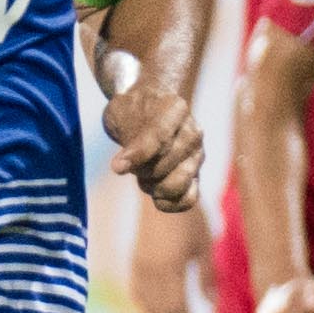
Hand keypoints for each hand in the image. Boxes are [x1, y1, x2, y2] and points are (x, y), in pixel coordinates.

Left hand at [102, 49, 201, 217]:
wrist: (146, 110)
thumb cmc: (132, 110)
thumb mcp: (120, 112)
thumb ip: (125, 136)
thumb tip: (120, 168)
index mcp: (175, 109)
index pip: (160, 136)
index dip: (138, 155)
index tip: (116, 167)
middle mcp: (192, 133)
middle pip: (165, 164)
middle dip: (141, 170)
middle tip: (130, 162)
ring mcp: (197, 156)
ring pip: (177, 184)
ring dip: (153, 186)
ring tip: (143, 175)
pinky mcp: (195, 176)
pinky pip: (188, 199)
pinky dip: (169, 203)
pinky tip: (155, 195)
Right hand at [122, 193, 205, 312]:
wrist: (159, 190)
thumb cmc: (188, 215)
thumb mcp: (204, 244)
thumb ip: (208, 276)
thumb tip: (212, 304)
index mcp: (169, 268)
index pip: (175, 309)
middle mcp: (150, 272)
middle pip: (160, 312)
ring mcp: (139, 267)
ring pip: (148, 305)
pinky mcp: (135, 262)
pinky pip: (139, 294)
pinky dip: (150, 308)